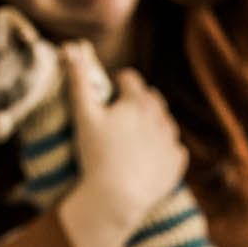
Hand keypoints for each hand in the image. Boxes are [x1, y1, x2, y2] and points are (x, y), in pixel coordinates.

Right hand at [56, 42, 186, 246]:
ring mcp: (171, 140)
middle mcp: (160, 117)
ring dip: (153, 124)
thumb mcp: (84, 116)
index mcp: (138, 101)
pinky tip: (148, 158)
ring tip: (135, 138)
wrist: (117, 198)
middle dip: (139, 101)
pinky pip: (174, 149)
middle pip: (152, 99)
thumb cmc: (96, 156)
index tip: (111, 92)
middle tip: (122, 116)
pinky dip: (163, 150)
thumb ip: (78, 81)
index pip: (130, 79)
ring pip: (164, 123)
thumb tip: (70, 48)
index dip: (118, 83)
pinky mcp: (177, 163)